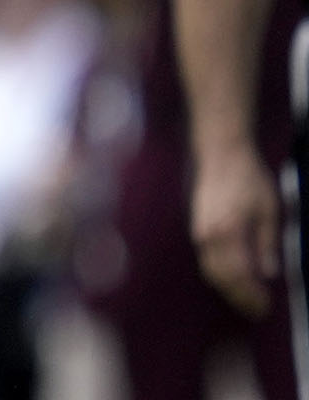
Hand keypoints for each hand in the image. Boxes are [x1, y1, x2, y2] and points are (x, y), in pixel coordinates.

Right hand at [190, 146, 278, 318]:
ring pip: (210, 271)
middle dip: (239, 297)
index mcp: (228, 233)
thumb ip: (267, 244)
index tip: (265, 308)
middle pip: (221, 278)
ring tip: (245, 300)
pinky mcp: (197, 228)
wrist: (221, 154)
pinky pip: (206, 260)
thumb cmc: (249, 179)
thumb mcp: (268, 211)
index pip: (239, 275)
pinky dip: (219, 275)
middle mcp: (208, 237)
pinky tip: (232, 279)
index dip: (252, 295)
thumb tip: (268, 273)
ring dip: (227, 289)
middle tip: (256, 311)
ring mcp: (199, 233)